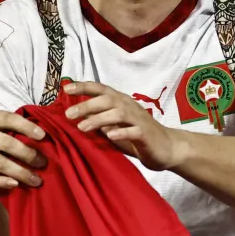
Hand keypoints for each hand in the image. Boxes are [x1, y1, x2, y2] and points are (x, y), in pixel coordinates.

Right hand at [0, 109, 46, 190]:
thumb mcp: (4, 133)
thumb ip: (18, 131)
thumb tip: (45, 138)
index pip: (8, 118)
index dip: (26, 126)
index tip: (43, 136)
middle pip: (6, 143)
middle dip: (28, 154)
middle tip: (43, 163)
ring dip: (21, 172)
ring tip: (36, 180)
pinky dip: (2, 182)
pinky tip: (16, 184)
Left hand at [63, 81, 180, 170]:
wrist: (168, 148)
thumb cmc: (137, 137)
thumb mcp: (115, 127)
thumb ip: (99, 120)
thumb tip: (77, 116)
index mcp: (121, 102)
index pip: (101, 90)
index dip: (84, 87)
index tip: (66, 89)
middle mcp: (129, 107)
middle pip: (107, 100)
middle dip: (86, 105)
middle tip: (68, 114)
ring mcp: (139, 120)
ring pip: (118, 113)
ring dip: (99, 119)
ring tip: (82, 127)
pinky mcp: (146, 134)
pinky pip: (134, 131)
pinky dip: (121, 132)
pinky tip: (109, 136)